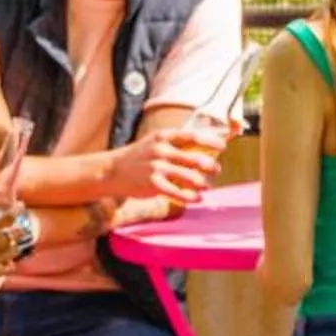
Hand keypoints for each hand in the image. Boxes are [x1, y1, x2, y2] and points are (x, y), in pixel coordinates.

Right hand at [0, 202, 20, 302]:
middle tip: (20, 225)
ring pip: (15, 251)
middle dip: (21, 228)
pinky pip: (8, 268)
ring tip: (13, 241)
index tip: (21, 205)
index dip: (17, 210)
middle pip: (16, 235)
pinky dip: (11, 263)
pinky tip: (6, 260)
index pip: (7, 218)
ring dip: (16, 245)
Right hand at [102, 128, 222, 206]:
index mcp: (164, 136)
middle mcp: (162, 150)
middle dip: (210, 166)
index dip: (212, 140)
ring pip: (190, 177)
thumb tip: (202, 145)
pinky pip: (178, 192)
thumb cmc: (138, 156)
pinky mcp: (153, 184)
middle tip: (216, 170)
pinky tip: (197, 199)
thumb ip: (176, 143)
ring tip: (206, 187)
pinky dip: (191, 197)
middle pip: (195, 158)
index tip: (224, 145)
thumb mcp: (154, 142)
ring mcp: (157, 167)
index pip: (193, 136)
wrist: (111, 170)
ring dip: (203, 183)